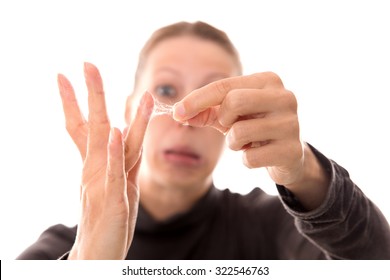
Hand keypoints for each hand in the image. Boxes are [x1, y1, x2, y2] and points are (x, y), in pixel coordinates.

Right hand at [57, 63, 153, 258]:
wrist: (99, 255)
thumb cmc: (109, 219)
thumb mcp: (117, 185)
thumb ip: (120, 160)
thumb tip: (119, 136)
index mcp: (97, 165)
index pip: (85, 127)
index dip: (76, 102)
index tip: (68, 76)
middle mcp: (97, 169)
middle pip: (96, 125)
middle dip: (92, 94)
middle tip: (87, 64)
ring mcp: (104, 182)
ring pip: (110, 142)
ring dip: (110, 113)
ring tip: (110, 87)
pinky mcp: (114, 199)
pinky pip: (116, 172)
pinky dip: (115, 152)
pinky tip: (115, 133)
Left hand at [173, 72, 329, 208]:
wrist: (288, 154)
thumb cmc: (255, 127)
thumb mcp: (229, 115)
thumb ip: (205, 111)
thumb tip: (177, 112)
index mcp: (268, 81)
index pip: (225, 85)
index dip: (197, 99)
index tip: (176, 112)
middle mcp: (284, 97)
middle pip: (233, 102)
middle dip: (223, 119)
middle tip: (230, 126)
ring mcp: (291, 124)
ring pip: (240, 131)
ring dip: (234, 142)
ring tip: (248, 142)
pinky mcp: (292, 151)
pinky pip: (250, 158)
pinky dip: (246, 160)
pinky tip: (260, 155)